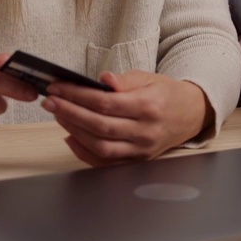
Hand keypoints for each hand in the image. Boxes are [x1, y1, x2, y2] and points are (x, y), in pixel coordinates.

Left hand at [43, 71, 210, 165]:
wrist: (190, 115)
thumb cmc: (165, 94)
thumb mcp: (148, 78)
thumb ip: (123, 80)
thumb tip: (103, 79)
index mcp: (148, 106)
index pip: (105, 103)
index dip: (78, 96)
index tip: (58, 88)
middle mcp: (145, 131)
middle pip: (99, 126)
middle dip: (70, 113)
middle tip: (50, 102)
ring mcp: (141, 150)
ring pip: (100, 146)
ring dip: (74, 131)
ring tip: (58, 115)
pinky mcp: (137, 161)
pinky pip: (106, 162)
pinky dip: (85, 152)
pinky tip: (70, 137)